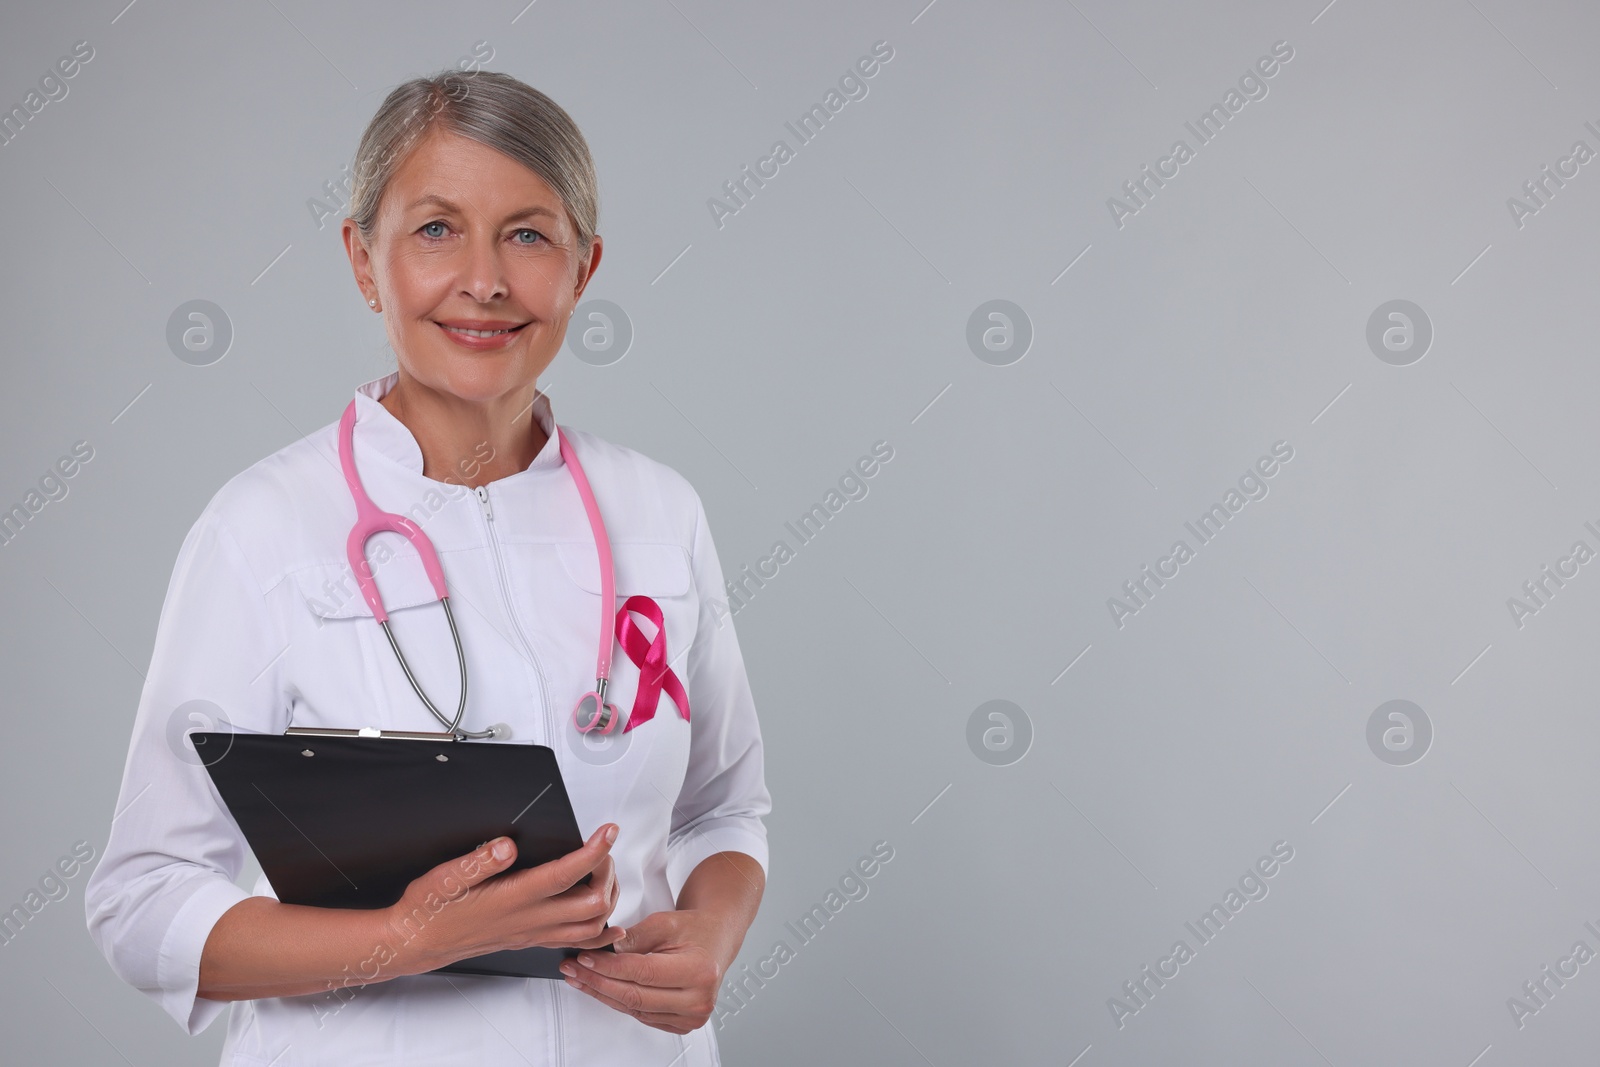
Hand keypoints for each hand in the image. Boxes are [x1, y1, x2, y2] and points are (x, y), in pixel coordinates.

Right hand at [384, 824, 624, 974]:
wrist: (418, 942)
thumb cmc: (430, 909)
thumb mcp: (445, 877)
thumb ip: (479, 860)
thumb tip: (508, 846)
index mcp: (513, 898)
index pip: (567, 874)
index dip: (594, 851)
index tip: (608, 830)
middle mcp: (529, 919)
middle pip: (592, 903)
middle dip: (607, 871)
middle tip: (602, 847)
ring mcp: (533, 933)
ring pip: (591, 926)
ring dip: (608, 898)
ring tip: (602, 872)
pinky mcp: (530, 940)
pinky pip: (576, 943)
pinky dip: (600, 933)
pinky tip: (607, 921)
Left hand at [559, 909, 729, 1033]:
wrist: (716, 939)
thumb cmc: (696, 929)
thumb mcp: (665, 922)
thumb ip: (635, 937)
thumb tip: (605, 951)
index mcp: (699, 971)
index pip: (642, 973)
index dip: (609, 966)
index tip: (586, 958)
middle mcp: (698, 999)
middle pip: (635, 996)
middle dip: (598, 981)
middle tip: (575, 968)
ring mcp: (691, 1016)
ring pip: (634, 1009)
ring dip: (603, 994)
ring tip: (580, 978)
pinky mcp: (681, 1024)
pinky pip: (641, 1016)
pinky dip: (619, 1002)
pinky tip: (601, 989)